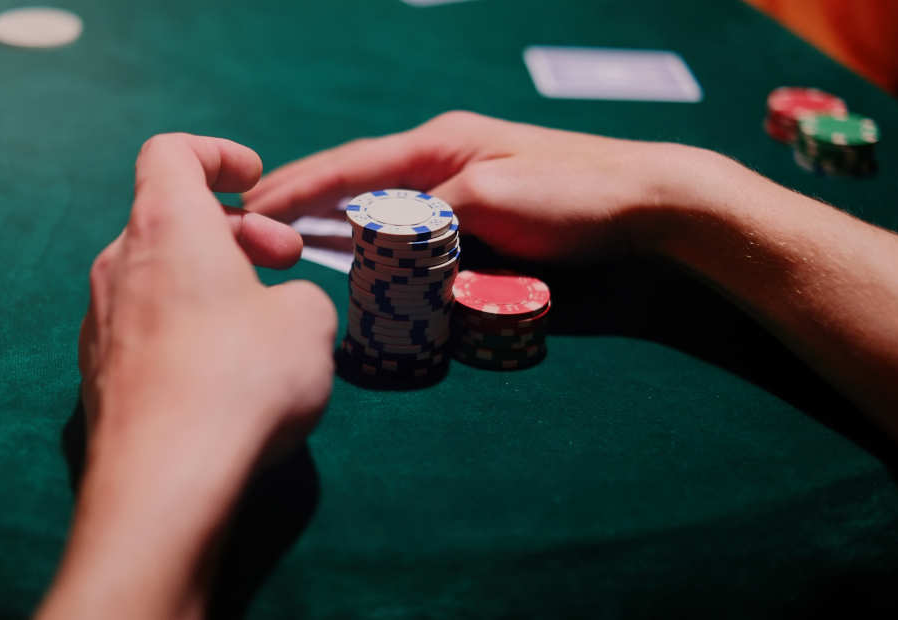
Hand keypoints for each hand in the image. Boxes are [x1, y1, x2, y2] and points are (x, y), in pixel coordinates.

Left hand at [42, 133, 336, 618]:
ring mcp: (99, 322)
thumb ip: (296, 295)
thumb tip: (274, 309)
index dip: (218, 154)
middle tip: (286, 264)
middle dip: (237, 230)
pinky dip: (187, 327)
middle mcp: (119, 263)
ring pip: (159, 275)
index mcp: (167, 225)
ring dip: (213, 281)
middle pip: (172, 217)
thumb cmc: (244, 376)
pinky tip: (223, 374)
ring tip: (263, 324)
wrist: (166, 481)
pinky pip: (147, 327)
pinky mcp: (97, 377)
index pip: (171, 152)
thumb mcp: (308, 320)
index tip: (255, 180)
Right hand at [242, 110, 701, 259]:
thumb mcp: (494, 199)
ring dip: (335, 209)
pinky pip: (411, 214)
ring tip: (291, 228)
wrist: (646, 198)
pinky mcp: (480, 204)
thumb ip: (433, 216)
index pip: (352, 164)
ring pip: (382, 193)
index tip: (251, 204)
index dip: (299, 185)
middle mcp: (443, 153)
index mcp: (439, 142)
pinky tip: (362, 240)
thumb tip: (386, 240)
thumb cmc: (573, 195)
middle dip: (305, 193)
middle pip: (358, 173)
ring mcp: (462, 177)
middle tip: (254, 217)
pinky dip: (375, 226)